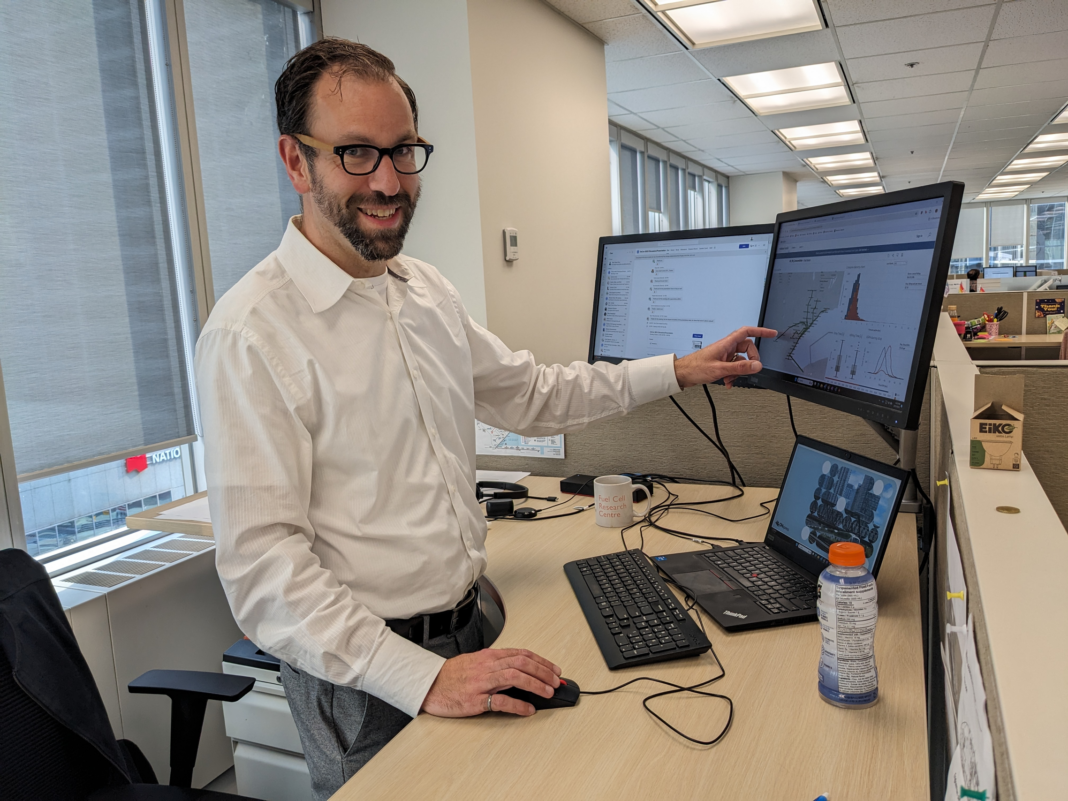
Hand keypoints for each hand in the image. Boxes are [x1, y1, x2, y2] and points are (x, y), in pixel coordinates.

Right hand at [420, 648, 561, 716]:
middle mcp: (488, 666)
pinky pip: (501, 701)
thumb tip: (520, 671)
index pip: (522, 654)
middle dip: (543, 672)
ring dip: (536, 684)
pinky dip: (518, 705)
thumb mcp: (476, 662)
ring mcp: (482, 682)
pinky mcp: (476, 700)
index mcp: (489, 656)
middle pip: (522, 663)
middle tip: (556, 681)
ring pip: (515, 677)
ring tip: (548, 692)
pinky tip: (528, 709)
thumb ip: (497, 665)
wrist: (429, 685)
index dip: (541, 661)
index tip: (554, 669)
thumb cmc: (451, 675)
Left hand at [673, 326, 777, 388]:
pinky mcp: (720, 363)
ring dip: (739, 371)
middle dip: (750, 360)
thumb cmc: (695, 368)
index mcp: (726, 344)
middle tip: (750, 369)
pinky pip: (733, 367)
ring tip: (731, 379)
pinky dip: (733, 375)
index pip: (747, 332)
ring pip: (740, 360)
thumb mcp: (720, 369)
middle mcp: (726, 348)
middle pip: (746, 348)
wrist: (682, 374)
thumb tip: (757, 365)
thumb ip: (739, 368)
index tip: (772, 333)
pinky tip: (728, 382)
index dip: (760, 331)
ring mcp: (723, 355)